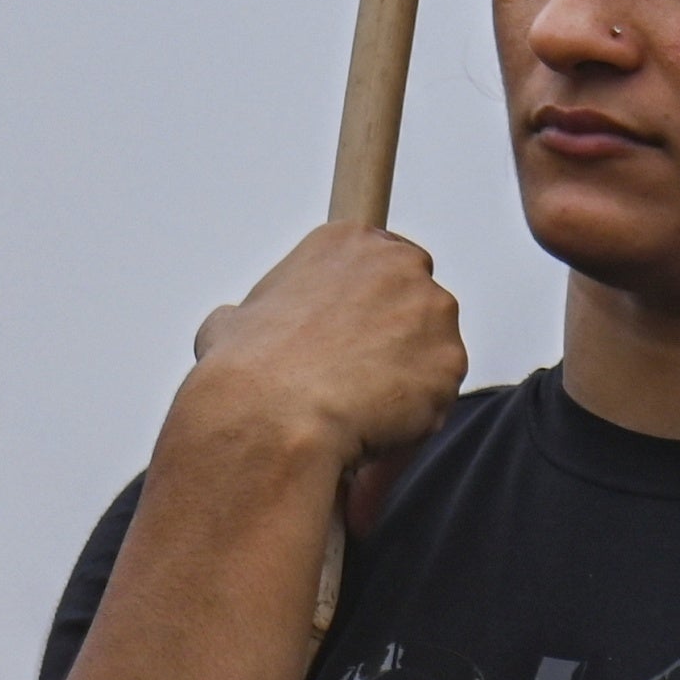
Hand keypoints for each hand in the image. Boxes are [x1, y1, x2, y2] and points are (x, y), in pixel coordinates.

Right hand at [176, 223, 466, 475]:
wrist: (272, 415)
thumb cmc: (248, 372)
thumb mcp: (230, 323)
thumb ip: (254, 315)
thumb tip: (237, 328)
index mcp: (346, 241)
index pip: (380, 263)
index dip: (371, 306)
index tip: (357, 334)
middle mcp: (398, 263)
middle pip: (417, 304)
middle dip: (397, 341)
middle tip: (358, 381)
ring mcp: (431, 309)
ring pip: (431, 353)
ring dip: (405, 384)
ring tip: (357, 418)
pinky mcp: (450, 360)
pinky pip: (438, 399)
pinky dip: (413, 424)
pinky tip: (373, 438)